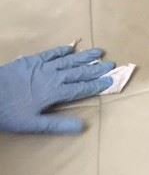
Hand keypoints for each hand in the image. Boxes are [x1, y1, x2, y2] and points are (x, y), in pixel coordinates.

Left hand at [0, 45, 114, 133]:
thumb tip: (83, 126)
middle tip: (112, 64)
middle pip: (79, 72)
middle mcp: (52, 77)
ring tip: (99, 51)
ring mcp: (41, 67)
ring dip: (84, 56)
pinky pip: (50, 54)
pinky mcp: (30, 61)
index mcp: (55, 92)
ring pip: (68, 60)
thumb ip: (58, 125)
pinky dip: (61, 51)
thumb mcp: (32, 124)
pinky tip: (71, 48)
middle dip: (96, 69)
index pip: (81, 88)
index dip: (97, 85)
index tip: (110, 81)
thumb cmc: (8, 113)